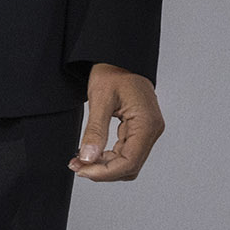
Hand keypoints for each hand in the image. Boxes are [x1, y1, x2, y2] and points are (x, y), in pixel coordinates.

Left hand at [72, 64, 163, 181]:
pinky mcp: (141, 130)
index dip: (104, 172)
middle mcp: (152, 130)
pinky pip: (128, 153)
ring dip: (106, 166)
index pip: (129, 162)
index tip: (81, 170)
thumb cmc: (113, 70)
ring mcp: (148, 131)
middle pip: (130, 167)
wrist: (119, 57)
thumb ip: (95, 131)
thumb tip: (87, 158)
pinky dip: (110, 158)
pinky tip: (93, 153)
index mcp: (146, 123)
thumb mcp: (100, 99)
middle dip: (103, 171)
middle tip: (77, 165)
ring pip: (129, 163)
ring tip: (82, 160)